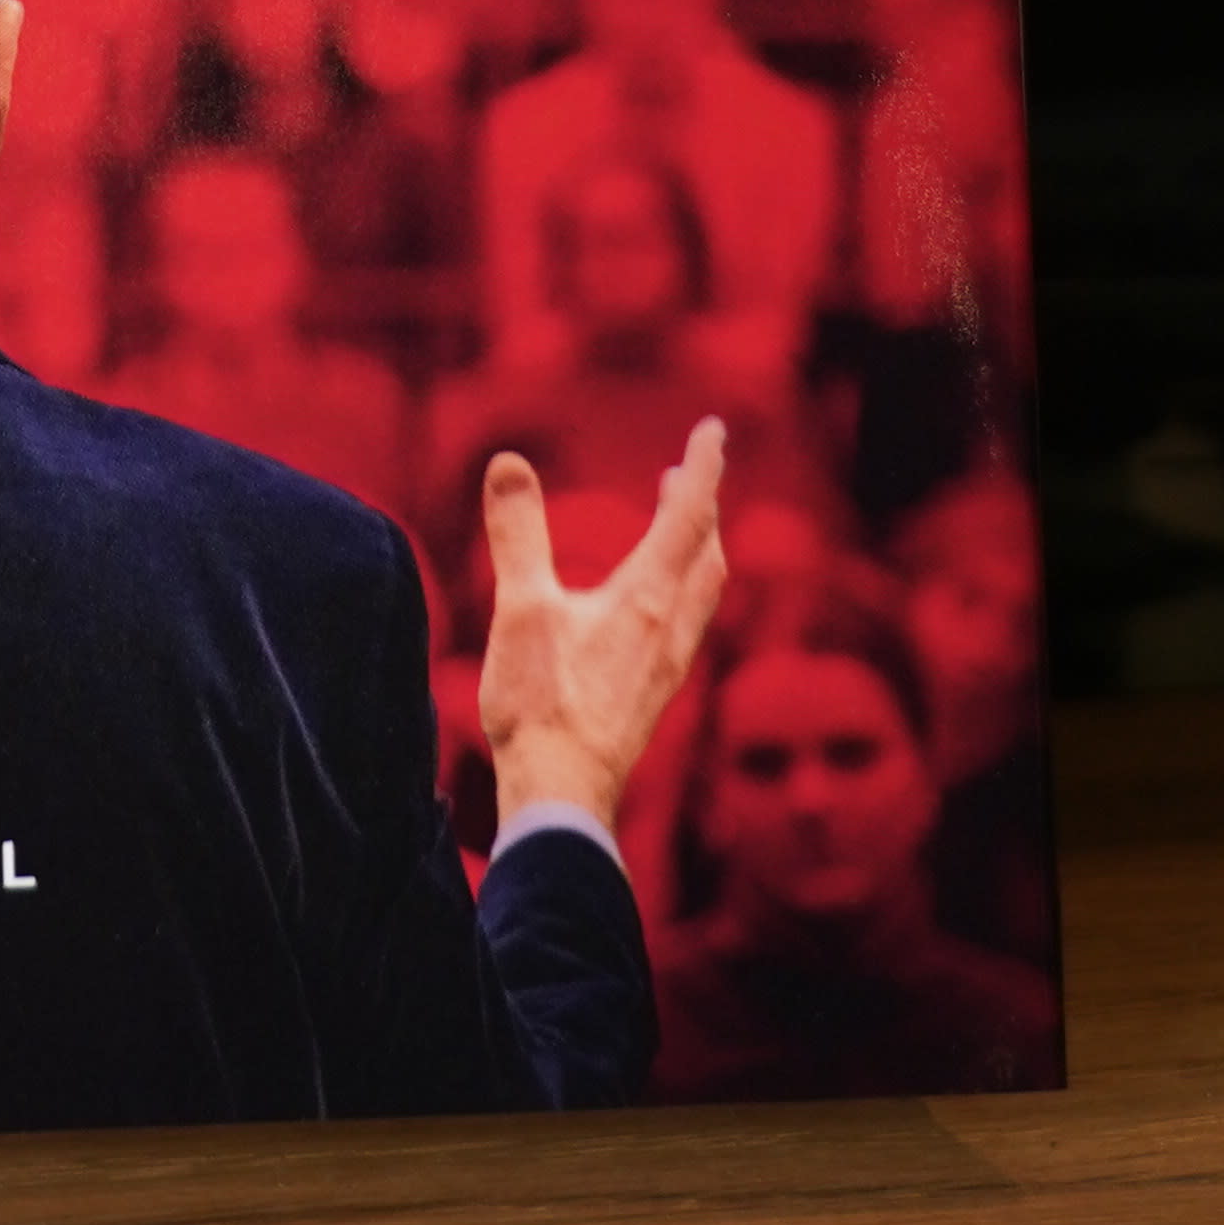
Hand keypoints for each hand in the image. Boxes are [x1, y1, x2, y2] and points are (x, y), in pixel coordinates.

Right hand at [475, 420, 731, 822]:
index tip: (713, 429)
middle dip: (701, 506)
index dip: (702, 467)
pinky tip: (654, 608)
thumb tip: (510, 463)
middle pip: (705, 552)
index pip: (687, 515)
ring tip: (677, 529)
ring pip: (702, 591)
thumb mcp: (520, 610)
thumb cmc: (541, 706)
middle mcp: (671, 628)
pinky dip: (683, 588)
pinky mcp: (655, 694)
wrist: (563, 795)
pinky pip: (688, 623)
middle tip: (687, 473)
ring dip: (697, 548)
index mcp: (647, 597)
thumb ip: (518, 535)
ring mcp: (668, 666)